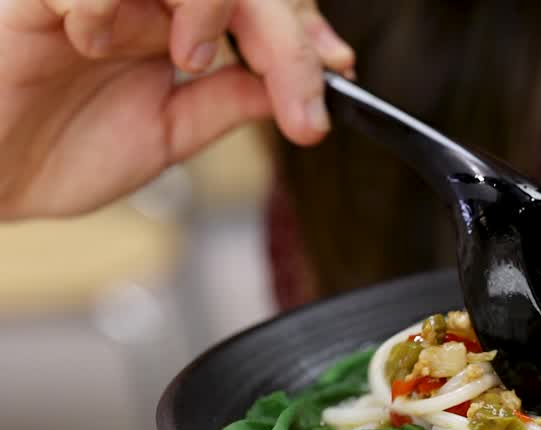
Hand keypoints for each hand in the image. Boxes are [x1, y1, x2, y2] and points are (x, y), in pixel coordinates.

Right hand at [0, 0, 354, 219]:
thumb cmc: (51, 152)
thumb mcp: (165, 135)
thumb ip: (224, 102)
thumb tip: (288, 89)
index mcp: (175, 26)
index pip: (257, 5)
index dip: (302, 29)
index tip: (338, 67)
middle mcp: (143, 0)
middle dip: (284, 28)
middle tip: (298, 83)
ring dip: (211, 5)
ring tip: (191, 58)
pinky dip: (109, 8)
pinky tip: (95, 46)